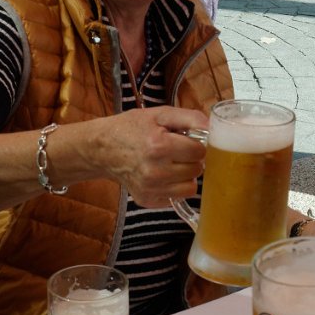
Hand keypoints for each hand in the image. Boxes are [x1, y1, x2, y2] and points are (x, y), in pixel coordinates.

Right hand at [88, 106, 208, 206]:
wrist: (103, 149)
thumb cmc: (132, 128)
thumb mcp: (159, 114)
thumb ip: (189, 118)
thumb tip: (211, 127)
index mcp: (159, 146)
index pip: (200, 151)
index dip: (196, 144)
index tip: (186, 140)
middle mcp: (154, 171)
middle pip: (196, 169)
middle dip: (191, 159)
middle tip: (177, 151)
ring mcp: (150, 188)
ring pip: (190, 187)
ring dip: (186, 175)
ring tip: (171, 163)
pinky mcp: (147, 200)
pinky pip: (177, 197)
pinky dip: (174, 187)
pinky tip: (162, 175)